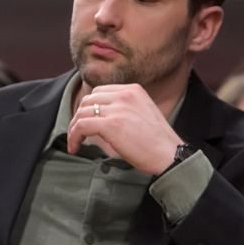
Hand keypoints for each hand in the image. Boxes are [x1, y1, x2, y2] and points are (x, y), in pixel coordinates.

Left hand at [67, 83, 182, 175]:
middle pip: (88, 101)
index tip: (85, 121)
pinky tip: (75, 147)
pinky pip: (81, 126)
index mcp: (133, 89)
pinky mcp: (111, 124)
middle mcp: (125, 95)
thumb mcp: (142, 112)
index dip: (88, 107)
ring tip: (74, 143)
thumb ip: (124, 108)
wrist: (169, 154)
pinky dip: (74, 136)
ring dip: (74, 129)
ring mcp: (118, 109)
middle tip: (77, 133)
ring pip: (82, 113)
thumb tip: (100, 115)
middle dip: (79, 117)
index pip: (100, 91)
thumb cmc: (156, 140)